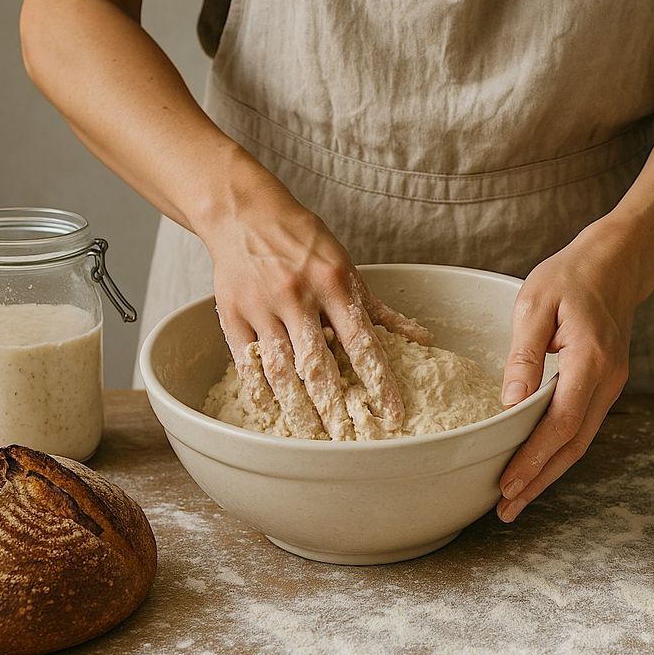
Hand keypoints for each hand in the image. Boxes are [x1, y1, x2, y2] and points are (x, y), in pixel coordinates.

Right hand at [198, 154, 429, 439]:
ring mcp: (262, 307)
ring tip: (311, 438)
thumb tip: (421, 339)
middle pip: (318, 365)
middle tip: (348, 441)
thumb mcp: (345, 265)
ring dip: (297, 409)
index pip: (362, 343)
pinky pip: (247, 362)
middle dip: (335, 408)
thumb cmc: (302, 240)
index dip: (379, 382)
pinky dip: (260, 391)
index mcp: (333, 283)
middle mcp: (298, 296)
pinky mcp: (232, 315)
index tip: (391, 414)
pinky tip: (272, 413)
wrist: (243, 212)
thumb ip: (378, 308)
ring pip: (281, 370)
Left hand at [496, 222, 645, 521]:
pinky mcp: (605, 385)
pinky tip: (536, 465)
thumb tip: (510, 403)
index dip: (533, 460)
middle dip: (538, 481)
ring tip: (516, 500)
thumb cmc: (571, 276)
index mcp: (590, 362)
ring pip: (579, 441)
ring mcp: (610, 386)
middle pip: (572, 446)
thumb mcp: (535, 303)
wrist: (616, 263)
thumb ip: (523, 353)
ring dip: (548, 472)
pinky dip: (557, 451)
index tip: (506, 485)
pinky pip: (580, 426)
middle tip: (504, 510)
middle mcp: (607, 382)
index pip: (560, 425)